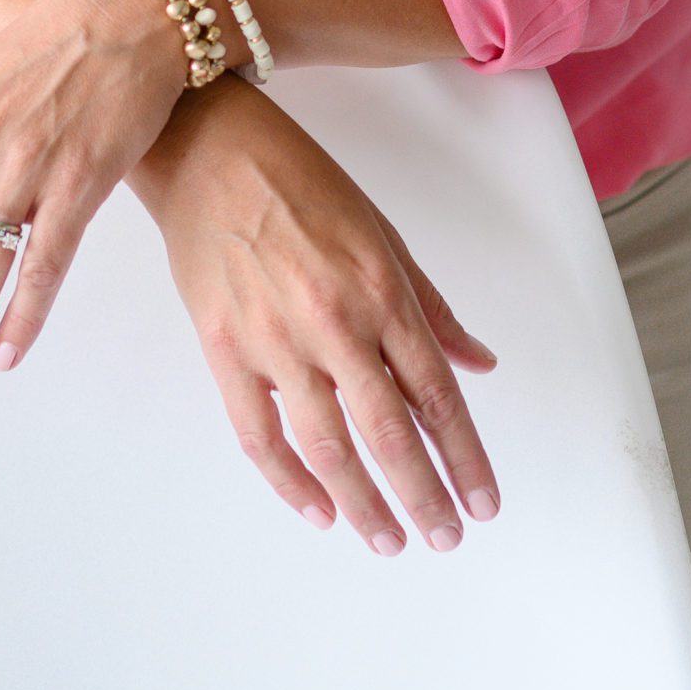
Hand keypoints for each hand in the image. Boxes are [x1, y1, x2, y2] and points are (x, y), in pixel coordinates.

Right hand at [144, 79, 501, 554]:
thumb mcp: (380, 231)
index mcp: (380, 289)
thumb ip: (429, 305)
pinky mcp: (225, 349)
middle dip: (423, 494)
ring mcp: (276, 340)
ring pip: (328, 446)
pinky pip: (260, 433)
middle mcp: (335, 322)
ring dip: (363, 503)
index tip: (481, 501)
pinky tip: (317, 510)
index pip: (435, 393)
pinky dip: (289, 481)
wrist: (209, 149)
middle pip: (389, 431)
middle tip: (444, 537)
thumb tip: (476, 363)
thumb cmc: (298, 180)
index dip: (463, 455)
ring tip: (389, 540)